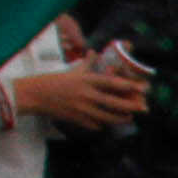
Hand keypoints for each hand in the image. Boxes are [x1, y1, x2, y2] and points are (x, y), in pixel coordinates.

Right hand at [15, 56, 147, 128]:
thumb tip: (93, 52)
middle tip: (144, 108)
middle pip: (114, 103)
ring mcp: (82, 109)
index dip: (130, 86)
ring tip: (129, 118)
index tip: (144, 88)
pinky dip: (102, 125)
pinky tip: (107, 123)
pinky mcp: (77, 120)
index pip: (112, 83)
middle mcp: (86, 95)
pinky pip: (95, 125)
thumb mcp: (72, 71)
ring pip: (108, 117)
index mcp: (86, 80)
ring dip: (121, 118)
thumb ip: (86, 64)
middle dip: (131, 106)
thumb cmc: (53, 81)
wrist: (34, 95)